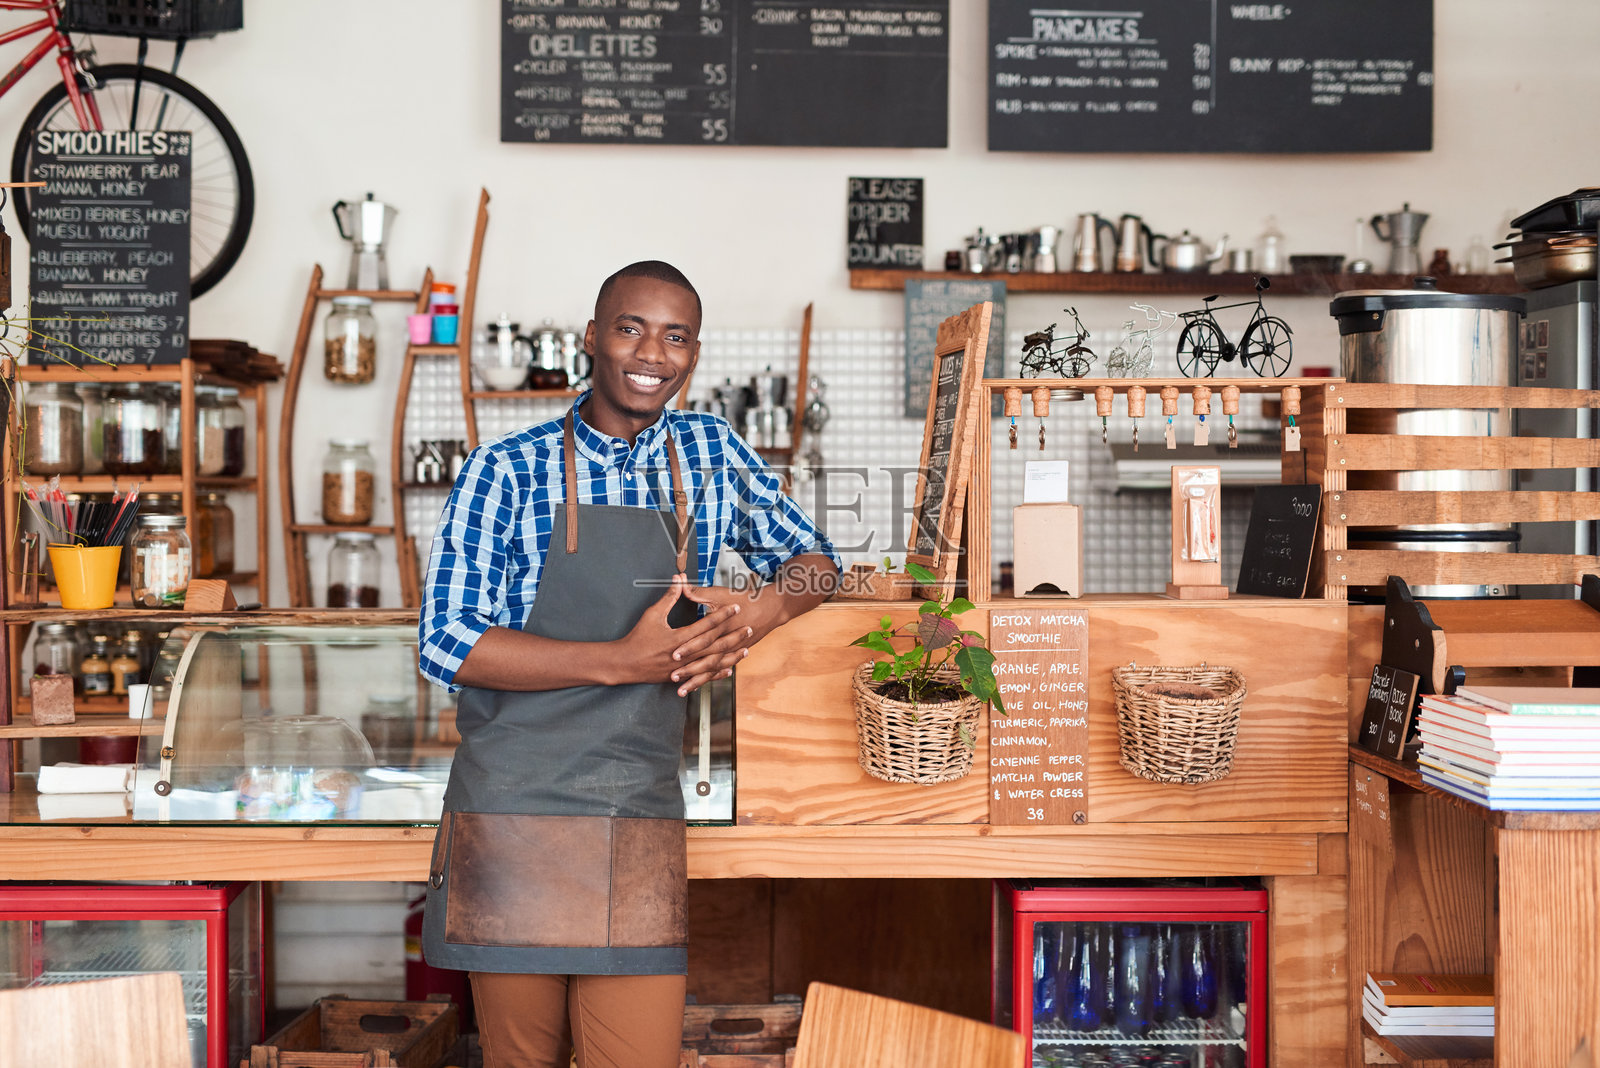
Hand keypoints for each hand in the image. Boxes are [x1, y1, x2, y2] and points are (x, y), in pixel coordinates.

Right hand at [617, 575, 749, 695]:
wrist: (625, 664)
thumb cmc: (638, 638)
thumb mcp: (653, 614)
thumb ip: (669, 597)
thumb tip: (679, 579)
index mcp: (680, 638)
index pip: (707, 625)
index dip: (722, 615)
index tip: (736, 607)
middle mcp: (685, 655)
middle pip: (715, 645)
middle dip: (734, 637)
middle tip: (750, 628)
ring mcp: (684, 669)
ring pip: (713, 663)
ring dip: (730, 656)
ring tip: (746, 650)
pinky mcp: (681, 677)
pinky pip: (704, 676)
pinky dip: (717, 673)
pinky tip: (729, 670)